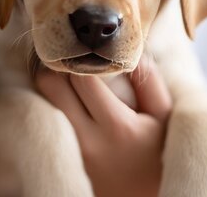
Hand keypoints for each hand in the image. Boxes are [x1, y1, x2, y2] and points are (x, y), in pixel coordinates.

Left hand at [37, 57, 171, 196]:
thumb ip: (150, 80)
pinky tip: (62, 102)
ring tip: (65, 80)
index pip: (82, 77)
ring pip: (41, 102)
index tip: (90, 55)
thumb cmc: (157, 152)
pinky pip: (44, 121)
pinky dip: (49, 105)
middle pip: (51, 85)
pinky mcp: (61, 160)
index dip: (82, 59)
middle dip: (59, 66)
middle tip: (70, 62)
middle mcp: (88, 141)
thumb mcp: (166, 117)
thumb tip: (128, 47)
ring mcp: (71, 153)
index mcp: (118, 127)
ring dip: (51, 85)